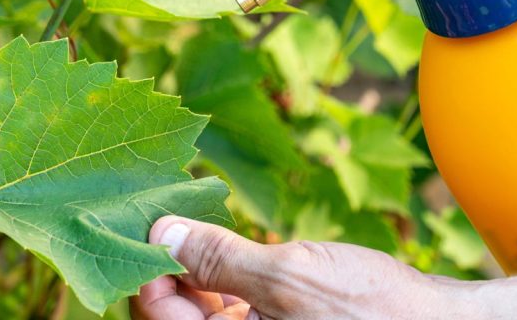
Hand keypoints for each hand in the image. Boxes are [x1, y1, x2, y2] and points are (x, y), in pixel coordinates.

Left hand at [130, 217, 464, 319]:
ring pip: (203, 309)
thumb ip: (220, 259)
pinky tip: (238, 248)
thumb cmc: (370, 309)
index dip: (146, 265)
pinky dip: (227, 278)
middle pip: (176, 312)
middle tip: (175, 208)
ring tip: (204, 221)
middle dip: (172, 262)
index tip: (148, 216)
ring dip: (199, 267)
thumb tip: (161, 233)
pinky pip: (234, 311)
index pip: (155, 314)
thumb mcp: (291, 275)